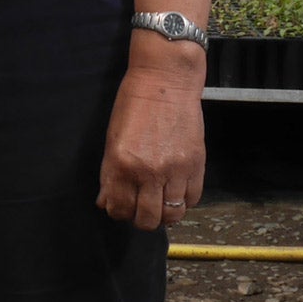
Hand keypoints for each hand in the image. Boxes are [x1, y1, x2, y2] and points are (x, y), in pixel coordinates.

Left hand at [96, 58, 205, 229]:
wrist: (166, 81)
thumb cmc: (134, 104)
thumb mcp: (112, 137)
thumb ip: (109, 173)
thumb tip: (106, 202)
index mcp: (121, 163)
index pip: (119, 208)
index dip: (118, 212)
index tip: (120, 205)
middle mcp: (148, 172)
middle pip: (147, 220)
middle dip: (140, 219)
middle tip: (140, 207)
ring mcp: (175, 170)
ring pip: (172, 215)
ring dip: (164, 213)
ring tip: (159, 200)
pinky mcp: (196, 165)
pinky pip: (192, 199)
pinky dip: (183, 200)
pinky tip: (175, 189)